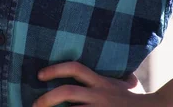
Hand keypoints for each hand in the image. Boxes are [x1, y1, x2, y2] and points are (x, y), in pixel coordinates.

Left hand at [32, 61, 160, 106]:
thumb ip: (122, 81)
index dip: (56, 69)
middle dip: (48, 97)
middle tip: (35, 104)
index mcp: (100, 82)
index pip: (75, 68)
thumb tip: (128, 77)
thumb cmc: (137, 102)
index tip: (40, 74)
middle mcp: (98, 95)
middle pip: (68, 91)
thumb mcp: (127, 87)